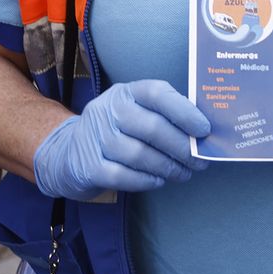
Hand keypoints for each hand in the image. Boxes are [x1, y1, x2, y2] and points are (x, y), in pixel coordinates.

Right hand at [32, 80, 210, 200]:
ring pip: (140, 154)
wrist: (68, 152)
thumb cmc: (116, 131)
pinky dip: (146, 181)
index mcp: (125, 92)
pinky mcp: (88, 165)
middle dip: (182, 147)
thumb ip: (163, 115)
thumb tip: (202, 131)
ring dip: (168, 167)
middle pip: (152, 128)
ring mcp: (95, 137)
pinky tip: (159, 181)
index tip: (204, 129)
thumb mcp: (134, 112)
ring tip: (184, 173)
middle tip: (200, 161)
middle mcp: (108, 110)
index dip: (184, 111)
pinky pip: (123, 176)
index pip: (156, 93)